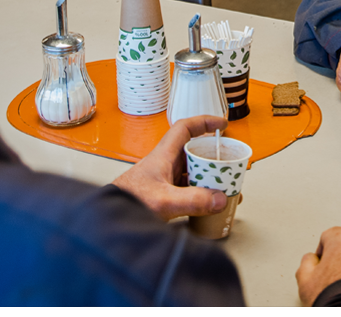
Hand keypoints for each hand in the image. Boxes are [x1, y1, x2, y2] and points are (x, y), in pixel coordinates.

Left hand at [112, 115, 228, 219]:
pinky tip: (209, 205)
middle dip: (214, 156)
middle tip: (229, 164)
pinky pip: (189, 188)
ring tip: (226, 188)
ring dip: (210, 177)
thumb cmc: (127, 201)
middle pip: (194, 151)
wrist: (111, 217)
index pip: (185, 128)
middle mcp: (165, 164)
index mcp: (163, 155)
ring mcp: (165, 179)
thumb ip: (193, 200)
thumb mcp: (164, 201)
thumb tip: (219, 198)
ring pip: (193, 171)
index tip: (222, 125)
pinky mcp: (164, 194)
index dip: (204, 122)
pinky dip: (202, 193)